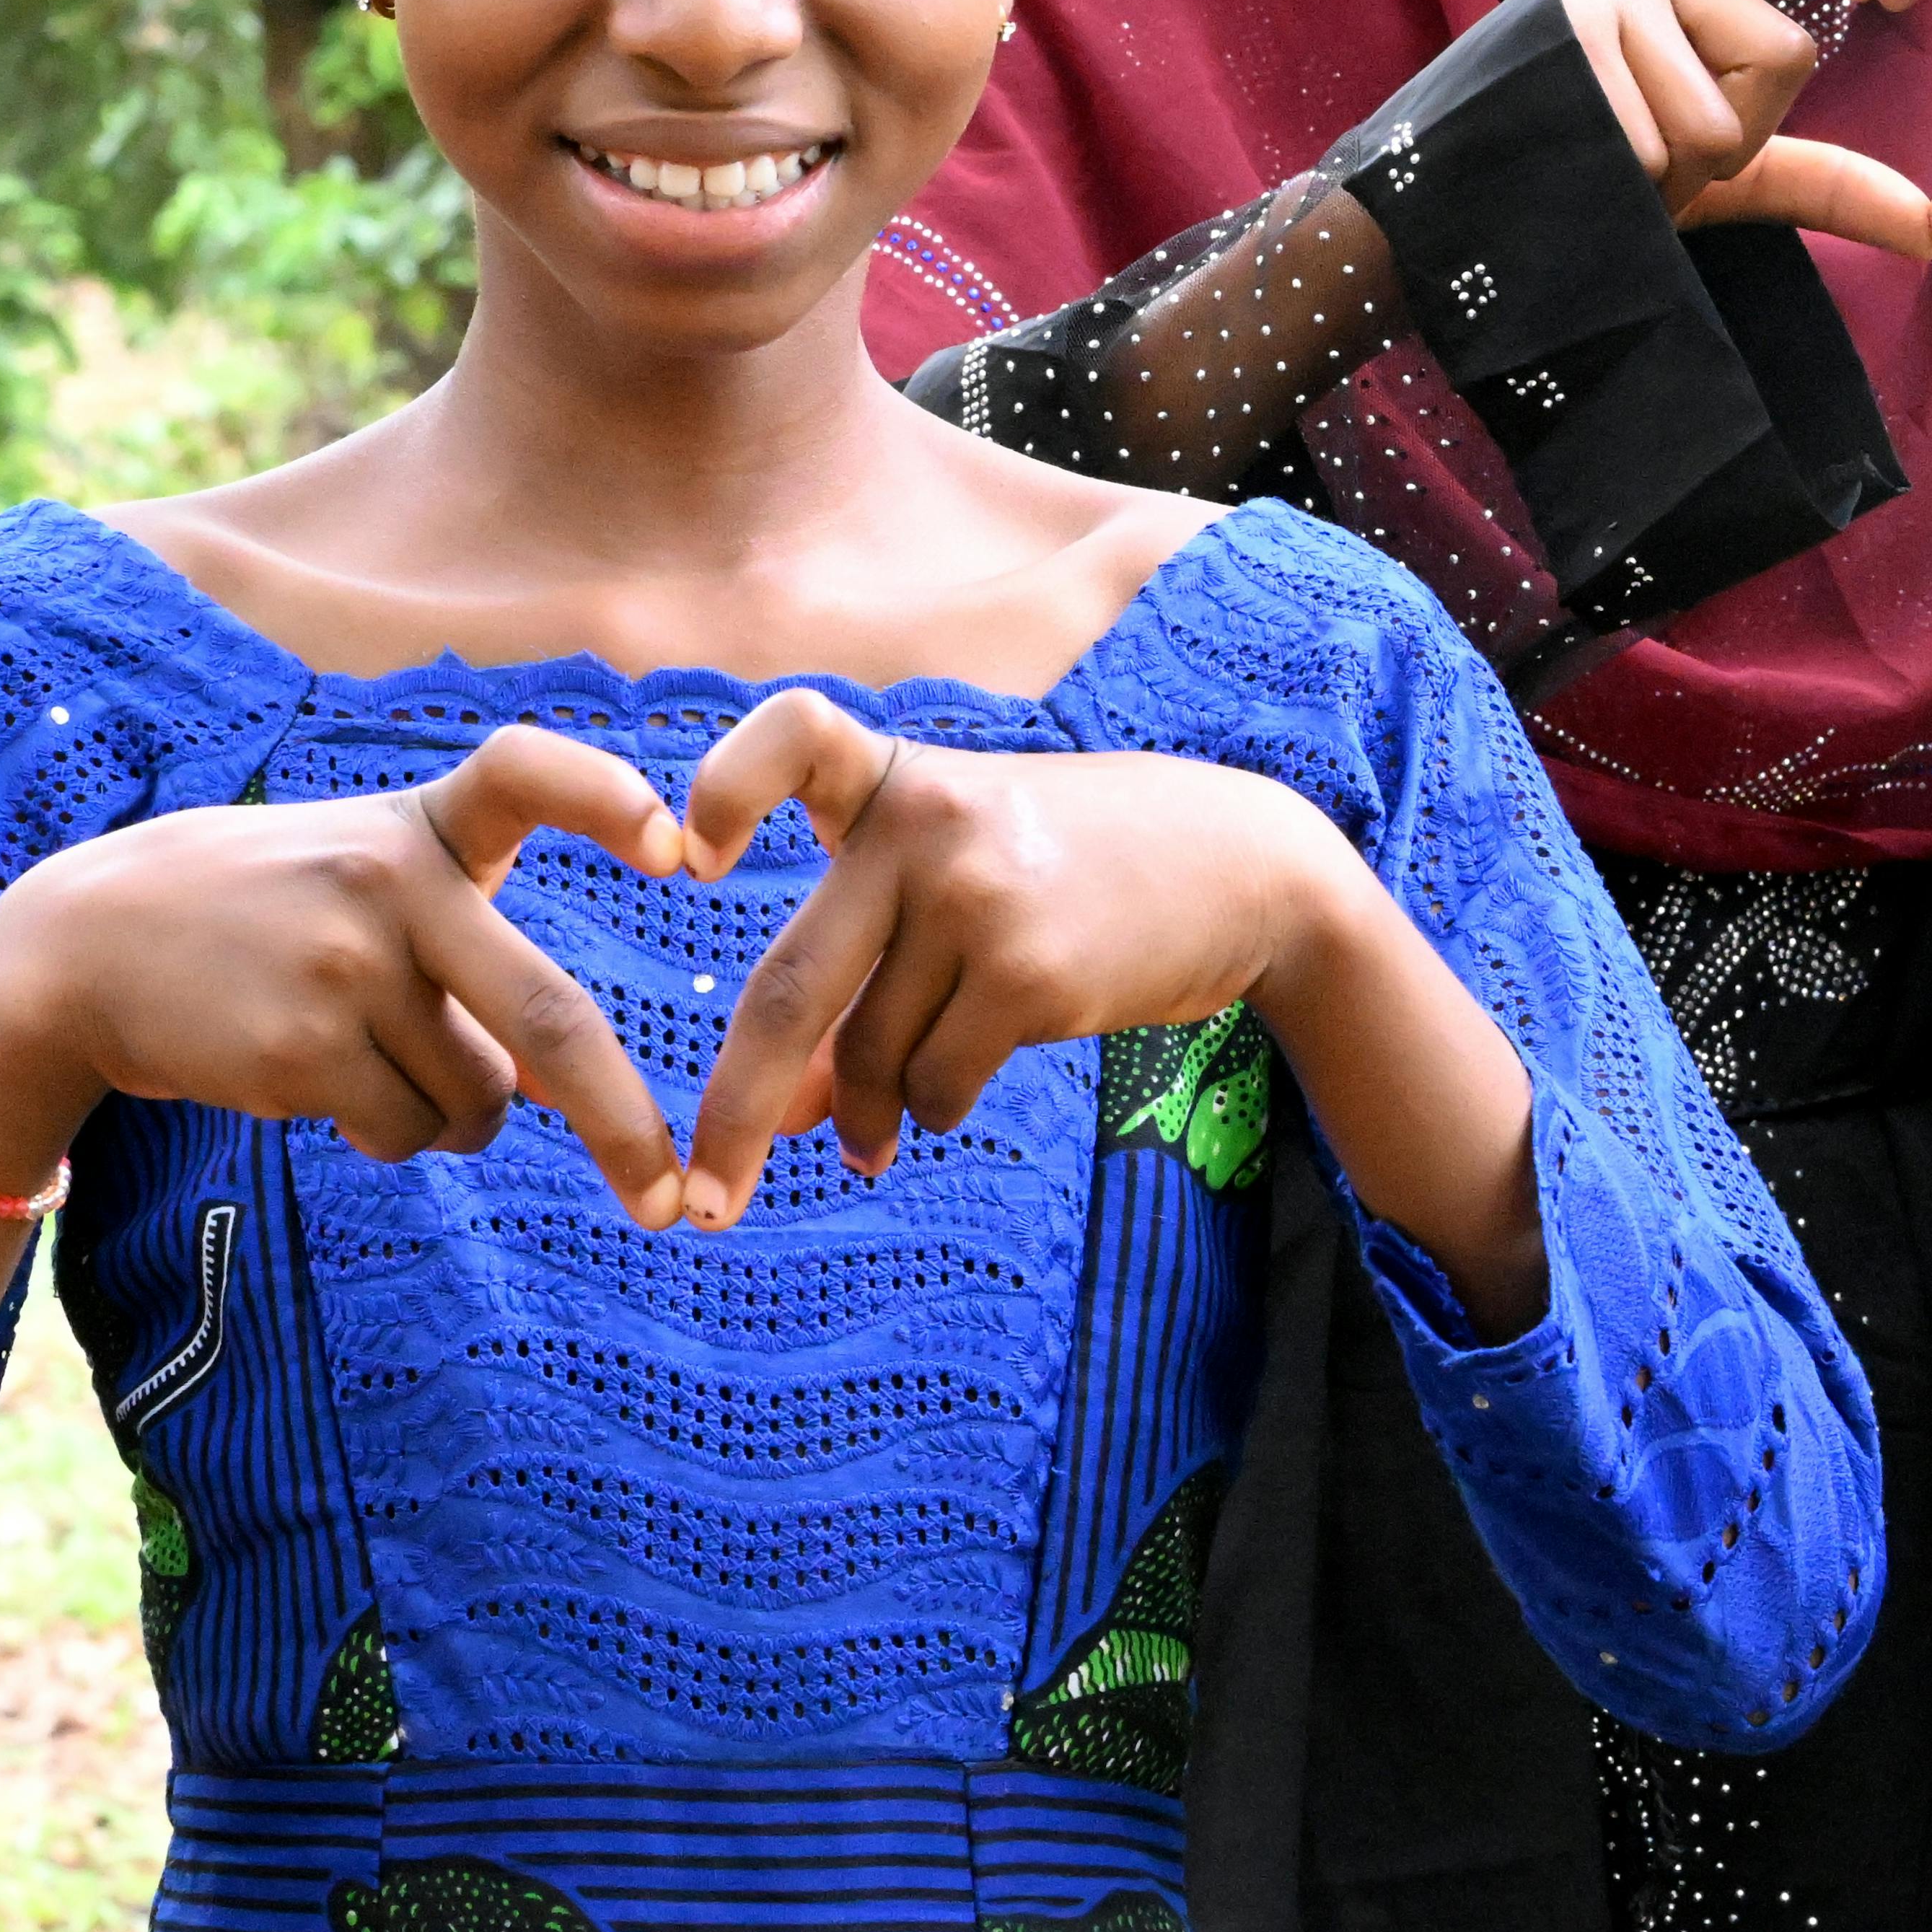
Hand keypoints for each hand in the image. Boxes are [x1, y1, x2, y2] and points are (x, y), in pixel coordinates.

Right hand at [0, 724, 700, 1221]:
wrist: (84, 949)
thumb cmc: (264, 919)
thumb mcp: (363, 872)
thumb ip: (465, 942)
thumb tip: (553, 1090)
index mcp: (422, 828)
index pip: (525, 770)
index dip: (608, 800)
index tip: (683, 849)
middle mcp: (392, 884)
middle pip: (547, 1020)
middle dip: (622, 1125)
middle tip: (670, 1200)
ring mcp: (344, 966)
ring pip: (472, 1099)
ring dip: (448, 1115)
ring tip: (363, 1055)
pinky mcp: (298, 1046)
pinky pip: (403, 1132)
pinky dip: (390, 1134)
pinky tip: (316, 1078)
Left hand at [671, 688, 1363, 1208]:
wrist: (1244, 868)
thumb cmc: (1077, 873)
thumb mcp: (964, 880)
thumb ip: (865, 965)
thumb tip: (785, 1113)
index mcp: (899, 781)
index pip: (791, 734)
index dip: (722, 789)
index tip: (686, 860)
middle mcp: (929, 826)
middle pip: (793, 986)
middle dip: (737, 1111)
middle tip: (705, 1197)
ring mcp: (981, 897)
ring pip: (873, 1056)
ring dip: (867, 1118)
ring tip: (879, 1137)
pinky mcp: (1032, 973)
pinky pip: (940, 1084)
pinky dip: (933, 1111)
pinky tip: (956, 1093)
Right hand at [1553, 0, 1931, 255]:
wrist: (1467, 217)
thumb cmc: (1602, 177)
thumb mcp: (1725, 167)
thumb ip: (1826, 178)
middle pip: (1785, 50)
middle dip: (1742, 133)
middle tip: (1658, 142)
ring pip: (1722, 116)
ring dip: (1683, 170)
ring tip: (1614, 155)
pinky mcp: (1561, 28)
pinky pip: (1660, 141)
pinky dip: (1638, 184)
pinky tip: (1589, 167)